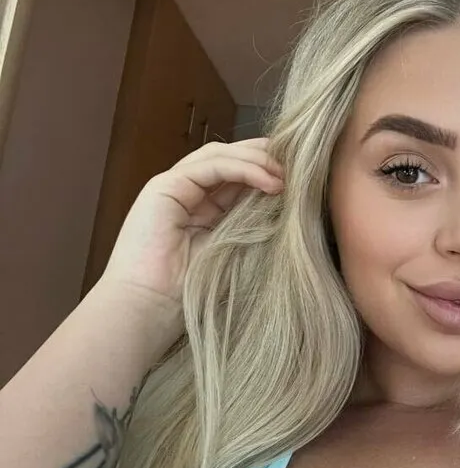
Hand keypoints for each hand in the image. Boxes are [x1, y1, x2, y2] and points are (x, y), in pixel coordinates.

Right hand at [97, 138, 283, 319]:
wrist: (149, 311)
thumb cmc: (190, 295)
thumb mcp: (234, 254)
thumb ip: (253, 228)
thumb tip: (288, 209)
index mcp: (201, 211)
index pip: (237, 178)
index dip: (267, 171)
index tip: (301, 178)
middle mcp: (186, 195)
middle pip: (228, 159)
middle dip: (264, 158)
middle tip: (298, 164)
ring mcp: (172, 188)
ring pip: (219, 156)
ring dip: (257, 160)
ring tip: (287, 174)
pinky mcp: (164, 187)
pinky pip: (210, 166)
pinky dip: (243, 169)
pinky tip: (269, 181)